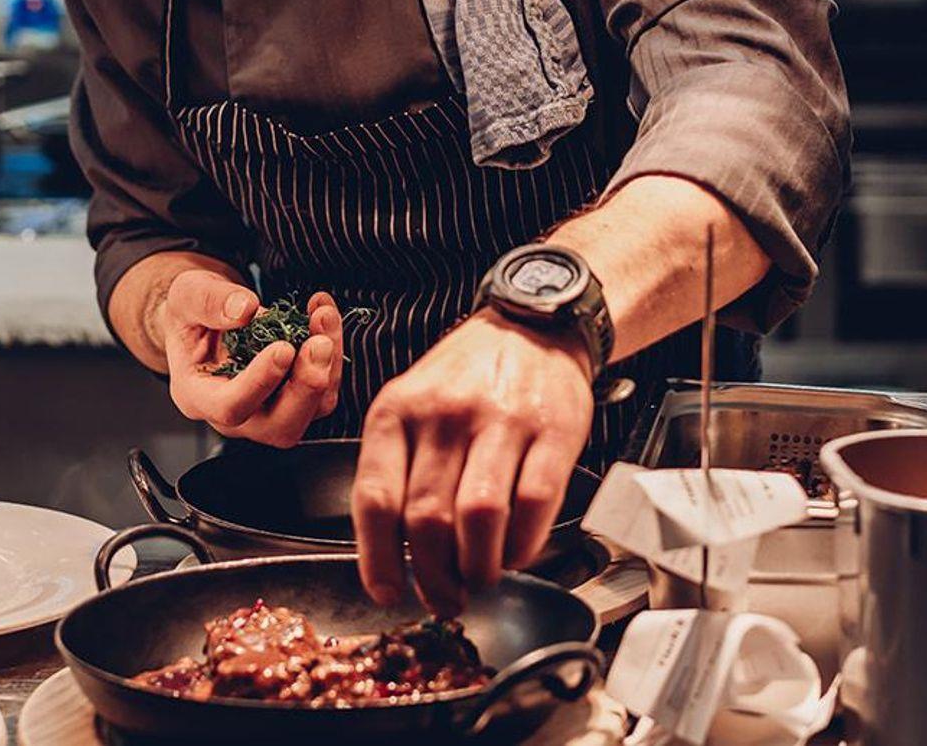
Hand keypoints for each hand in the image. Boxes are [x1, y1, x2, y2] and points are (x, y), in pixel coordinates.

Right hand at [158, 271, 343, 448]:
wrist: (205, 317)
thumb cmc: (191, 314)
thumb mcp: (187, 294)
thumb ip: (209, 301)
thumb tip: (244, 309)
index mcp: (198, 395)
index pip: (230, 407)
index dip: (260, 382)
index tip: (283, 348)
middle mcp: (235, 413)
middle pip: (279, 426)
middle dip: (307, 386)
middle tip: (320, 343)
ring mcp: (267, 409)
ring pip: (310, 410)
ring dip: (327, 366)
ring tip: (323, 317)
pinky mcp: (293, 397)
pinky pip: (322, 390)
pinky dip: (330, 355)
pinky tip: (322, 317)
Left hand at [350, 311, 592, 615]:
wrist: (532, 327)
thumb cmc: (466, 377)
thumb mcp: (410, 403)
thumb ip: (397, 467)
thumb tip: (389, 551)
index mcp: (396, 411)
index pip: (375, 498)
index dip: (377, 558)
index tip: (387, 592)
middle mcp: (442, 415)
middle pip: (427, 519)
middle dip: (433, 577)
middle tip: (444, 598)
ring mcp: (498, 422)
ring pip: (478, 518)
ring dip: (478, 568)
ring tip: (480, 580)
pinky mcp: (552, 433)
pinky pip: (534, 505)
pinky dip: (524, 546)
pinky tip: (516, 554)